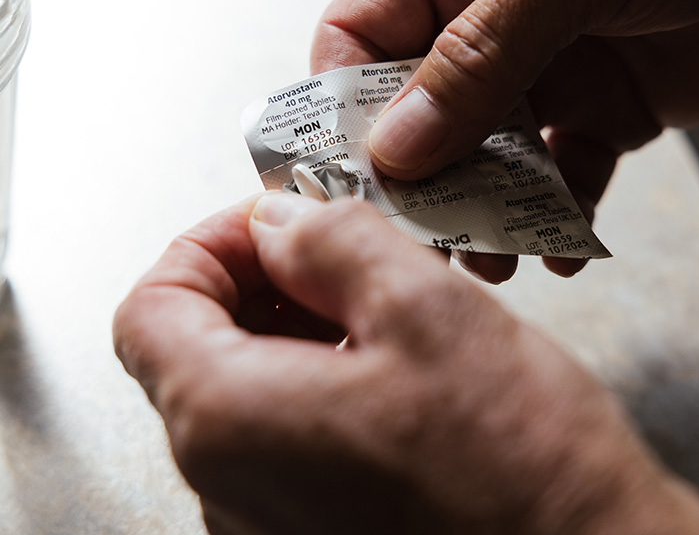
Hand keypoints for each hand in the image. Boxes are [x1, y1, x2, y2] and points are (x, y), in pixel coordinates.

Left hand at [114, 193, 698, 533]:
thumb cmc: (520, 467)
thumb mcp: (424, 309)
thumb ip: (330, 242)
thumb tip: (278, 221)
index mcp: (227, 422)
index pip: (152, 306)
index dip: (211, 243)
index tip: (279, 220)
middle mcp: (228, 485)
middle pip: (198, 345)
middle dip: (266, 277)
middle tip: (345, 248)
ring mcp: (270, 518)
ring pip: (251, 386)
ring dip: (304, 323)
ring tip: (385, 298)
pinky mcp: (317, 528)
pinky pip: (291, 432)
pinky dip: (326, 375)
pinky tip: (396, 358)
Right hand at [311, 0, 698, 278]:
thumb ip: (482, 55)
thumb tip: (398, 144)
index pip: (362, 34)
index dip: (345, 106)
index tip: (351, 175)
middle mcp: (491, 16)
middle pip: (420, 111)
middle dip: (422, 179)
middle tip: (427, 235)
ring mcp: (547, 67)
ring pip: (488, 156)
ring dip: (488, 212)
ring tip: (494, 255)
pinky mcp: (603, 110)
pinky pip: (562, 176)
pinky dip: (560, 217)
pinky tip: (562, 246)